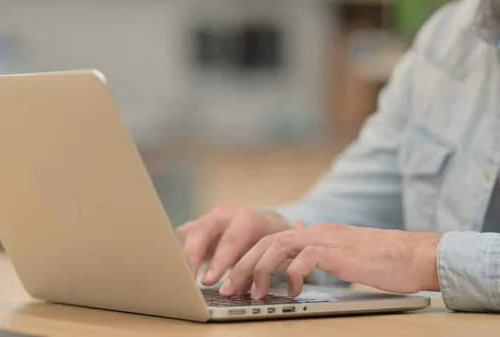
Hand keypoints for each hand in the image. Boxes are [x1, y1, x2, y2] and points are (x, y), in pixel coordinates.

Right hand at [176, 204, 289, 285]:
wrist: (265, 224)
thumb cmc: (271, 241)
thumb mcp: (275, 251)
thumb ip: (266, 266)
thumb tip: (261, 287)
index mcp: (248, 219)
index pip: (232, 238)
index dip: (220, 260)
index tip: (210, 281)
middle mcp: (226, 215)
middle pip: (203, 229)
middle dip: (194, 255)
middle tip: (191, 280)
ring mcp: (210, 218)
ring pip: (190, 231)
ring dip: (183, 254)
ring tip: (181, 278)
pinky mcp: (198, 226)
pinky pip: (183, 235)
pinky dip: (178, 251)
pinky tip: (178, 269)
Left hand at [220, 222, 441, 298]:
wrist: (414, 255)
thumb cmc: (381, 260)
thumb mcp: (341, 251)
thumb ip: (316, 246)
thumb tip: (297, 234)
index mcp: (314, 233)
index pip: (270, 240)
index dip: (246, 259)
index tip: (231, 280)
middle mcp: (316, 232)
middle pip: (266, 242)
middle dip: (242, 265)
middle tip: (227, 288)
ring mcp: (327, 240)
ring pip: (278, 246)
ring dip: (259, 270)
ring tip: (252, 293)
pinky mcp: (339, 252)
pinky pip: (305, 259)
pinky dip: (292, 275)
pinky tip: (291, 291)